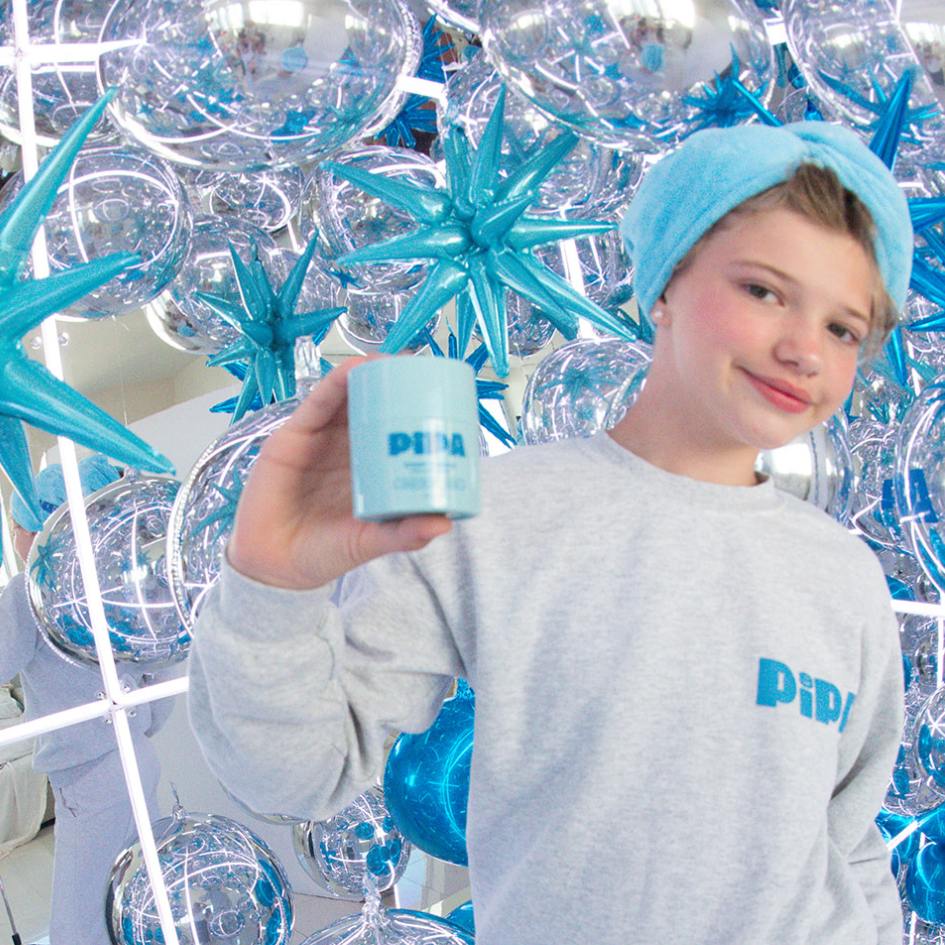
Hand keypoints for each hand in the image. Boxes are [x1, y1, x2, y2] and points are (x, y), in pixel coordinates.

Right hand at [226, 357, 451, 589]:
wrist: (273, 566)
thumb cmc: (323, 552)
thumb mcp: (370, 542)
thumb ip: (403, 534)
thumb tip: (443, 522)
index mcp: (370, 469)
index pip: (395, 433)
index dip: (415, 416)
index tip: (444, 402)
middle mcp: (347, 449)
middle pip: (375, 408)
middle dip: (398, 388)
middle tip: (425, 372)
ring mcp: (322, 439)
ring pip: (347, 398)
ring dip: (369, 375)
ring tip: (394, 361)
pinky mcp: (294, 436)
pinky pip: (317, 403)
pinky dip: (335, 383)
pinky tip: (352, 369)